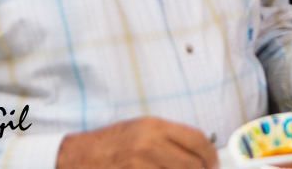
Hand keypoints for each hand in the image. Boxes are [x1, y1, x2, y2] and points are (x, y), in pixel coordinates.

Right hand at [55, 116, 217, 168]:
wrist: (77, 157)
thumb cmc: (109, 144)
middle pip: (193, 165)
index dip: (211, 156)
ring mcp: (139, 165)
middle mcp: (149, 145)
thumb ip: (169, 139)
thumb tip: (200, 152)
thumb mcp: (140, 130)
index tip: (214, 165)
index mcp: (154, 127)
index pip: (198, 140)